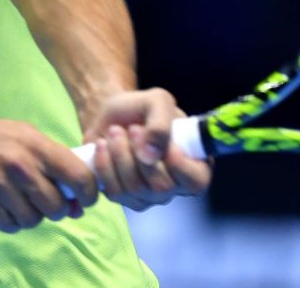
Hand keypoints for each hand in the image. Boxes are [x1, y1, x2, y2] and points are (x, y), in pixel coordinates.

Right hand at [0, 110, 99, 232]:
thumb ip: (55, 164)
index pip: (78, 176)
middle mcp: (21, 165)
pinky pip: (10, 225)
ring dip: (33, 216)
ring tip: (24, 201)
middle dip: (57, 209)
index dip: (88, 194)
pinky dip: (12, 221)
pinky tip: (6, 206)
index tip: (85, 200)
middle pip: (57, 206)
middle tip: (47, 201)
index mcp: (37, 145)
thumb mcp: (28, 136)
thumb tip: (78, 202)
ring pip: (33, 220)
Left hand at [85, 88, 212, 210]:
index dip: (180, 166)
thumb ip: (160, 124)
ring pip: (135, 189)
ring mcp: (150, 195)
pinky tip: (103, 146)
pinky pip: (115, 192)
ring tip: (115, 132)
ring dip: (121, 155)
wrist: (110, 116)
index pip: (197, 180)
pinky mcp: (126, 198)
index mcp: (193, 161)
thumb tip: (152, 155)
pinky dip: (104, 165)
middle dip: (140, 154)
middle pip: (161, 186)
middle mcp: (175, 184)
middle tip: (132, 128)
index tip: (163, 143)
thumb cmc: (139, 108)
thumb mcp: (156, 101)